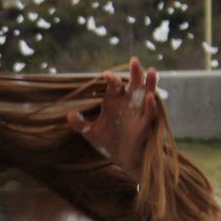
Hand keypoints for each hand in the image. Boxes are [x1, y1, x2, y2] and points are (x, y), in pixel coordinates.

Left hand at [68, 57, 160, 180]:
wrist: (123, 159)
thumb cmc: (109, 141)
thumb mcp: (91, 132)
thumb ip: (80, 124)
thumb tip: (69, 115)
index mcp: (114, 100)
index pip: (113, 85)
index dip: (111, 79)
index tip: (105, 75)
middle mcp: (128, 102)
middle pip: (133, 83)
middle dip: (134, 73)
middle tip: (133, 61)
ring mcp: (138, 112)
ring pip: (146, 93)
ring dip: (149, 83)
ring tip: (150, 71)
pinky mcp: (145, 124)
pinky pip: (149, 113)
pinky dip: (150, 105)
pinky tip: (149, 97)